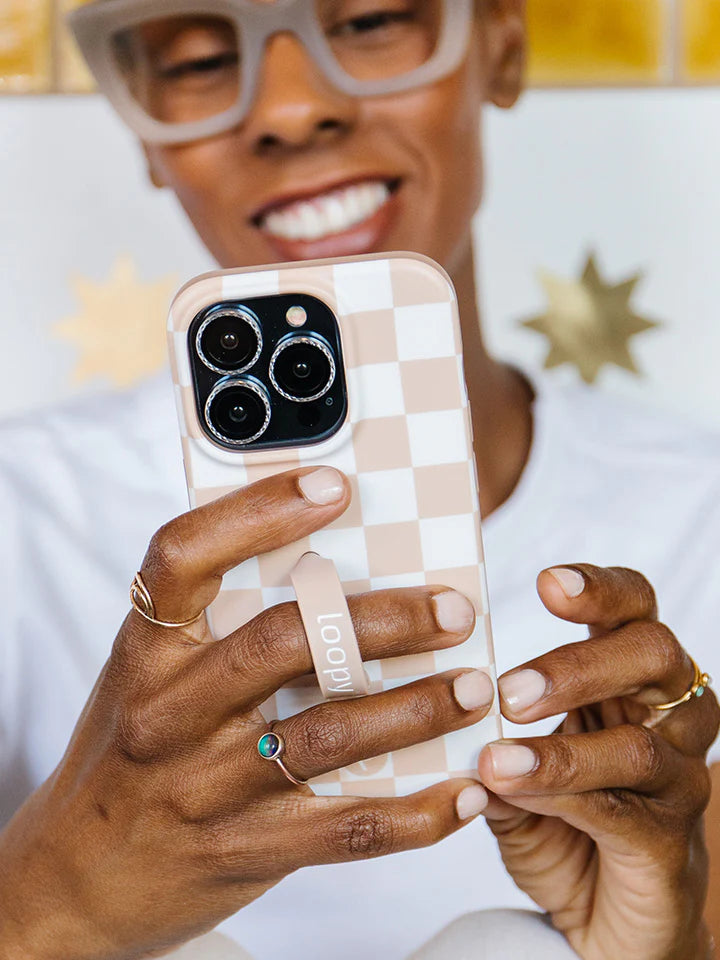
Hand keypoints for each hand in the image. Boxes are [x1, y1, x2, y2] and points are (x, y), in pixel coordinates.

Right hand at [0, 468, 492, 959]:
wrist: (74, 879)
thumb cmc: (131, 755)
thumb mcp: (149, 679)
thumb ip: (217, 630)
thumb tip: (335, 570)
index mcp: (145, 650)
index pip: (184, 557)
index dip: (258, 512)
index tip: (334, 484)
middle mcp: (170, 712)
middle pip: (282, 642)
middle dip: (383, 619)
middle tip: (454, 609)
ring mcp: (207, 787)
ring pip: (328, 733)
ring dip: (417, 708)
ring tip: (476, 687)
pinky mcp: (246, 851)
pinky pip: (348, 829)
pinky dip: (420, 811)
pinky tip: (467, 789)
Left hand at [478, 564, 718, 959]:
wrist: (600, 921)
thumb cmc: (559, 824)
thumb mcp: (512, 768)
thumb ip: (488, 734)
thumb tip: (440, 699)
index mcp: (631, 677)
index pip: (636, 608)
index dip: (600, 589)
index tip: (546, 582)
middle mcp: (671, 715)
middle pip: (653, 654)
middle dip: (578, 664)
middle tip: (509, 691)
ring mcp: (679, 778)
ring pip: (639, 743)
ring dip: (560, 748)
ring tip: (495, 755)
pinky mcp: (672, 843)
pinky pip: (624, 811)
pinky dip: (563, 796)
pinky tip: (514, 790)